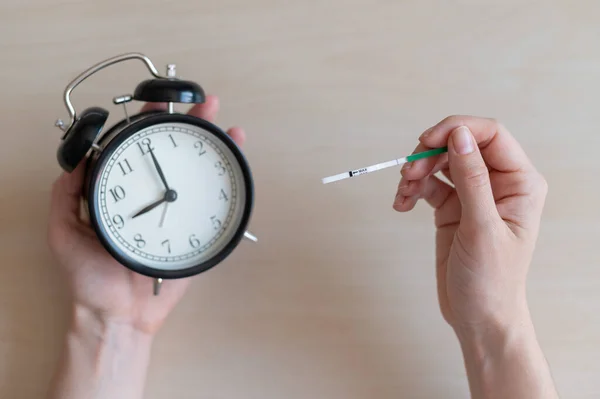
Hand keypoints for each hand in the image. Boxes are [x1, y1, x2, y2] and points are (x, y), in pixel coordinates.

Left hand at [47, 95, 246, 334]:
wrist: (121, 314)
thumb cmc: (90, 278)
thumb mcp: (64, 233)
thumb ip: (66, 196)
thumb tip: (80, 158)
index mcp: (122, 191)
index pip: (137, 147)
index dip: (148, 122)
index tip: (159, 104)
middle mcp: (152, 196)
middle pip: (174, 152)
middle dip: (192, 125)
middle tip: (207, 104)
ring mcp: (177, 212)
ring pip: (198, 172)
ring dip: (216, 146)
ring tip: (228, 128)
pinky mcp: (196, 230)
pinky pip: (214, 203)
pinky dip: (229, 180)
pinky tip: (237, 161)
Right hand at [393, 116, 556, 397]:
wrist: (478, 316)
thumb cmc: (492, 280)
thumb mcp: (481, 227)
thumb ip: (471, 178)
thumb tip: (458, 135)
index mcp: (519, 183)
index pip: (490, 135)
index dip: (457, 130)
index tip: (426, 141)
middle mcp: (498, 184)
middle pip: (460, 145)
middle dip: (430, 154)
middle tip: (408, 172)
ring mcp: (473, 195)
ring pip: (441, 163)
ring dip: (417, 172)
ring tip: (403, 192)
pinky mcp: (452, 208)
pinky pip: (429, 185)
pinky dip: (412, 190)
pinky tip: (402, 204)